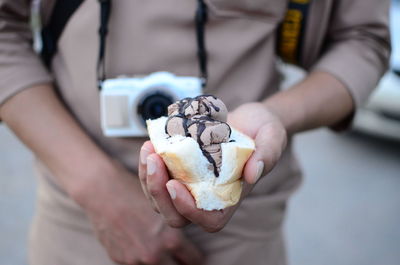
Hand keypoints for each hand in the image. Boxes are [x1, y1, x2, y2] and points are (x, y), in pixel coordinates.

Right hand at [74, 163, 202, 264]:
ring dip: (161, 260)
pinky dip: (140, 258)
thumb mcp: (163, 207)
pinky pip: (137, 264)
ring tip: (159, 250)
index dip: (194, 254)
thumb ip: (175, 225)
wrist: (102, 191)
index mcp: (171, 239)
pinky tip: (138, 243)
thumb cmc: (135, 192)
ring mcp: (136, 260)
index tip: (192, 252)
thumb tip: (186, 241)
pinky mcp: (119, 260)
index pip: (194, 259)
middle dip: (178, 261)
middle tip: (179, 254)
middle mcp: (155, 254)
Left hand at [139, 102, 286, 231]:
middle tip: (154, 159)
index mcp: (231, 196)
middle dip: (158, 193)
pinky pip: (158, 179)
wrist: (251, 119)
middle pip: (176, 215)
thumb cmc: (264, 130)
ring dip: (149, 177)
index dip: (188, 210)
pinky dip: (149, 165)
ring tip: (149, 148)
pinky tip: (150, 144)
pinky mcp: (180, 170)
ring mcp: (192, 185)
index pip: (208, 220)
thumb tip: (253, 174)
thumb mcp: (273, 136)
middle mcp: (209, 196)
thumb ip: (267, 154)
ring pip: (161, 200)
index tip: (174, 185)